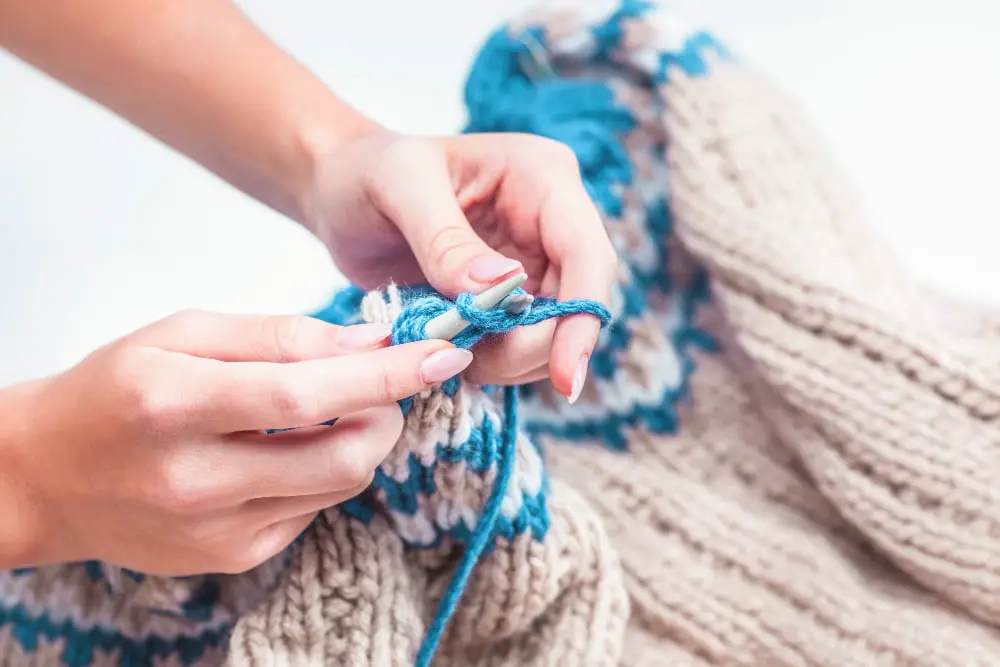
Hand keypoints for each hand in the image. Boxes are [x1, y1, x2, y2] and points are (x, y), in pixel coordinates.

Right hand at [0, 310, 471, 574]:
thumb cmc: (118, 388)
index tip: (446, 353)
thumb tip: (370, 342)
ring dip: (363, 438)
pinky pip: (316, 508)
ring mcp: (217, 530)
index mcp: (175, 404)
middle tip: (386, 382)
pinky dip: (326, 470)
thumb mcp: (185, 333)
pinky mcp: (234, 556)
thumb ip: (279, 335)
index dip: (387, 376)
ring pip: (341, 483)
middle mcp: (196, 478)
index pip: (305, 394)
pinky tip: (290, 449)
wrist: (51, 477)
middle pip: (342, 454)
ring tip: (334, 407)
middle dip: (390, 412)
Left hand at [305, 132, 616, 399]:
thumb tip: (501, 286)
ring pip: (554, 333)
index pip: (587, 254)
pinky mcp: (511, 298)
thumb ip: (446, 239)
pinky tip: (448, 349)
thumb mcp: (398, 188)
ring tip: (447, 348)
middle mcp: (550, 221)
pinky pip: (520, 344)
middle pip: (578, 303)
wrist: (342, 192)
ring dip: (510, 360)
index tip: (564, 376)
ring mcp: (534, 262)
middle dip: (536, 347)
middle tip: (474, 365)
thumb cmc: (367, 172)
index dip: (582, 318)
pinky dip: (490, 361)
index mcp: (542, 177)